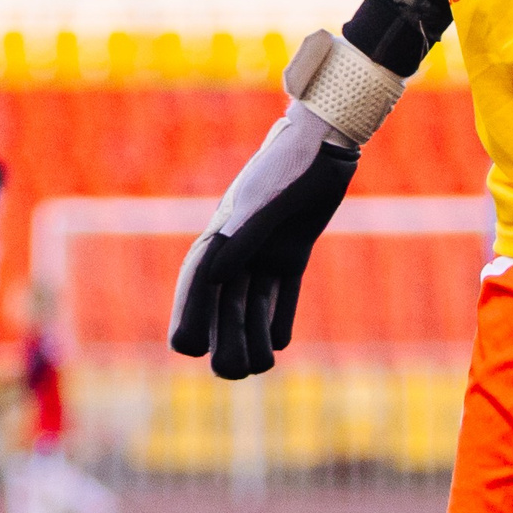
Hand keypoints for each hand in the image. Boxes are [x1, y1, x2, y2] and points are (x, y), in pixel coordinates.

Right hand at [168, 105, 358, 378]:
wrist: (326, 140)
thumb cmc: (293, 164)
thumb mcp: (269, 201)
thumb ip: (244, 237)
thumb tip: (216, 277)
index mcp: (222, 233)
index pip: (197, 282)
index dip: (187, 315)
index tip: (185, 347)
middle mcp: (239, 245)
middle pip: (224, 301)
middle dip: (226, 337)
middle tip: (235, 372)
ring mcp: (265, 249)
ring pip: (252, 301)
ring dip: (253, 333)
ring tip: (263, 365)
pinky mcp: (292, 250)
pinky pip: (282, 291)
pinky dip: (279, 314)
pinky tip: (281, 342)